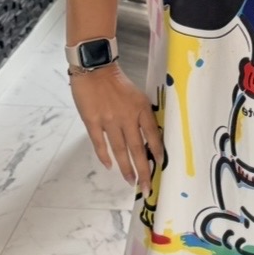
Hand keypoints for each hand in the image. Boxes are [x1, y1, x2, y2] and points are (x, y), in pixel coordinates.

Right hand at [69, 64, 162, 194]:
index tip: (161, 166)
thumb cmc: (117, 82)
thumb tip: (148, 136)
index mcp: (140, 109)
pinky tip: (109, 166)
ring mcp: (109, 120)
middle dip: (143, 170)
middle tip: (147, 187)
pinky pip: (100, 143)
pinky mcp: (92, 121)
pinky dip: (105, 156)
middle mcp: (127, 117)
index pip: (152, 135)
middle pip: (137, 148)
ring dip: (126, 168)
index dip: (156, 152)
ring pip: (120, 150)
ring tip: (131, 181)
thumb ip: (141, 114)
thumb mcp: (137, 95)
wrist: (95, 68)